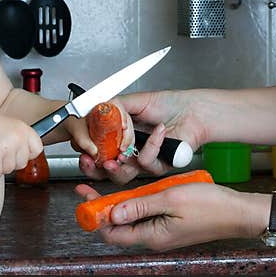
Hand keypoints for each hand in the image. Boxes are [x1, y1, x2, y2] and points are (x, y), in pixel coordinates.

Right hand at [0, 113, 43, 180]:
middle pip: (22, 163)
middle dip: (11, 162)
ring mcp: (6, 147)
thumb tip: (30, 155)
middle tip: (1, 153)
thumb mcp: (11, 127)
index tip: (19, 154)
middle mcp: (18, 138)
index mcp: (24, 129)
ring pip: (9, 170)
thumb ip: (22, 139)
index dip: (28, 154)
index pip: (37, 149)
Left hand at [73, 180, 246, 250]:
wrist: (238, 212)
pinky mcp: (171, 223)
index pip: (112, 231)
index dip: (95, 215)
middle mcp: (155, 237)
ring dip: (119, 203)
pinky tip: (137, 188)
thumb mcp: (171, 199)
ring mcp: (163, 231)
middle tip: (89, 189)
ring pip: (132, 218)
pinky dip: (137, 201)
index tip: (85, 197)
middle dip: (102, 207)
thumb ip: (140, 205)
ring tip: (108, 186)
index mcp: (152, 235)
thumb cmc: (211, 206)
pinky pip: (147, 214)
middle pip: (119, 225)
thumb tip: (113, 213)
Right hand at [77, 90, 205, 184]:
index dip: (88, 155)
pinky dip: (152, 144)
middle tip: (92, 161)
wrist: (192, 110)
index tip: (83, 151)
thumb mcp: (134, 101)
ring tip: (118, 155)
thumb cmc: (168, 104)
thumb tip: (97, 116)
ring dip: (117, 167)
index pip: (97, 152)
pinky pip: (146, 162)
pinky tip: (160, 130)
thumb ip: (113, 108)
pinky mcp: (158, 166)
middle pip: (105, 171)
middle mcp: (129, 152)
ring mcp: (143, 161)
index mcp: (120, 137)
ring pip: (123, 175)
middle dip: (95, 170)